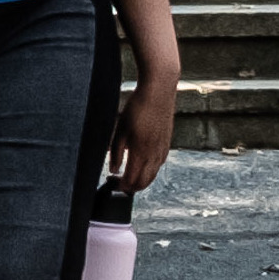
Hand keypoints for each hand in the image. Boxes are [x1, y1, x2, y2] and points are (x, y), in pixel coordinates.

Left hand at [109, 60, 179, 195]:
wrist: (159, 92)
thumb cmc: (137, 107)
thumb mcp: (120, 128)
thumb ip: (115, 151)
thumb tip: (113, 170)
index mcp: (141, 151)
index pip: (132, 180)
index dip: (120, 186)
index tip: (111, 184)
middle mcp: (154, 154)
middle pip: (144, 182)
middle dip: (130, 188)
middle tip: (118, 183)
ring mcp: (163, 150)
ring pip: (153, 175)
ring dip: (140, 181)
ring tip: (127, 176)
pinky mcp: (167, 144)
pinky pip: (159, 165)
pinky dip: (149, 171)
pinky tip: (141, 165)